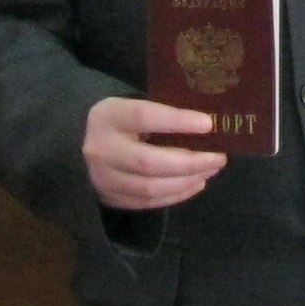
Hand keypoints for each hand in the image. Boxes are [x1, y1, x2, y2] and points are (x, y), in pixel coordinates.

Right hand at [83, 96, 226, 209]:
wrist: (85, 140)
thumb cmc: (125, 119)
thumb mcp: (137, 104)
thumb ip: (166, 111)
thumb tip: (210, 123)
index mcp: (108, 117)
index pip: (143, 117)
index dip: (177, 121)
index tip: (208, 124)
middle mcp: (100, 149)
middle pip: (149, 162)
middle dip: (191, 163)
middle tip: (219, 158)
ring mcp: (102, 178)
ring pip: (151, 188)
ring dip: (187, 181)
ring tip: (210, 170)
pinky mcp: (109, 197)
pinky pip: (148, 202)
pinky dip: (177, 194)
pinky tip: (196, 183)